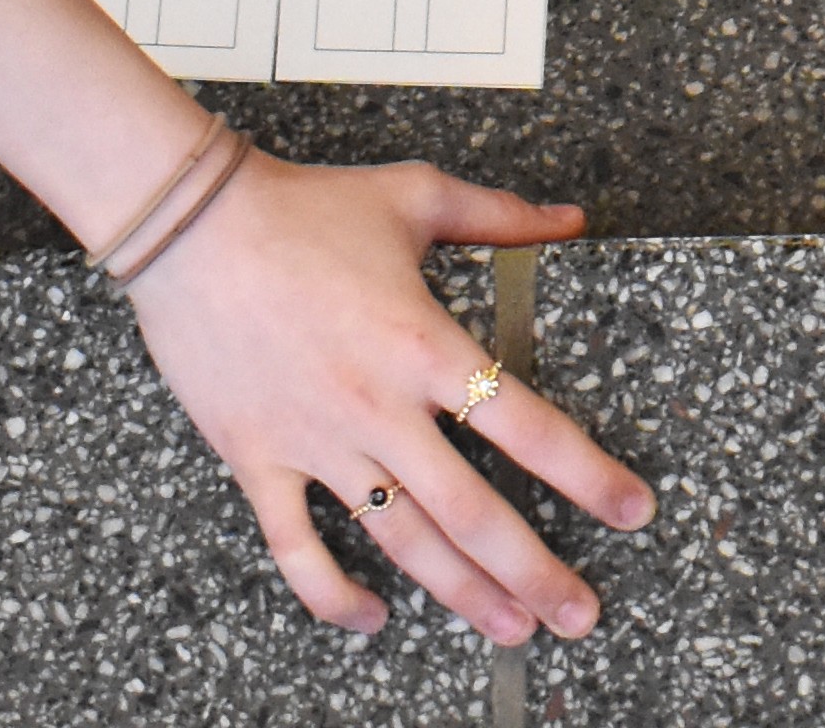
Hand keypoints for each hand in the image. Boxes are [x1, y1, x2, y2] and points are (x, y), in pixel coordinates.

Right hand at [122, 154, 650, 641]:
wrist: (191, 224)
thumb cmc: (304, 206)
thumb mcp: (416, 197)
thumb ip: (501, 215)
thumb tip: (570, 218)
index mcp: (426, 345)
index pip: (527, 427)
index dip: (588, 475)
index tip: (633, 511)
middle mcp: (379, 408)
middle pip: (474, 512)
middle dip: (536, 571)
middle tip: (581, 614)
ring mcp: (316, 443)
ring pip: (402, 541)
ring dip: (462, 593)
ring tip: (512, 628)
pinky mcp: (257, 460)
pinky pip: (297, 548)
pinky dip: (333, 594)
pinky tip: (373, 618)